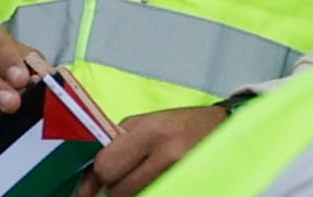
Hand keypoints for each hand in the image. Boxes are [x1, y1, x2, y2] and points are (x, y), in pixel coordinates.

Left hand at [84, 105, 228, 192]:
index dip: (97, 177)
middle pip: (119, 190)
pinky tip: (155, 184)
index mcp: (150, 131)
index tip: (92, 185)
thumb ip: (115, 144)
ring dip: (132, 193)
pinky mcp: (189, 186)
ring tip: (144, 178)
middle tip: (127, 177)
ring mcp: (180, 174)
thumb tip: (88, 180)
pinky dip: (148, 194)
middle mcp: (166, 154)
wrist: (224, 127)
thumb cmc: (180, 124)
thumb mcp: (146, 122)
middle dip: (116, 187)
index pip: (106, 167)